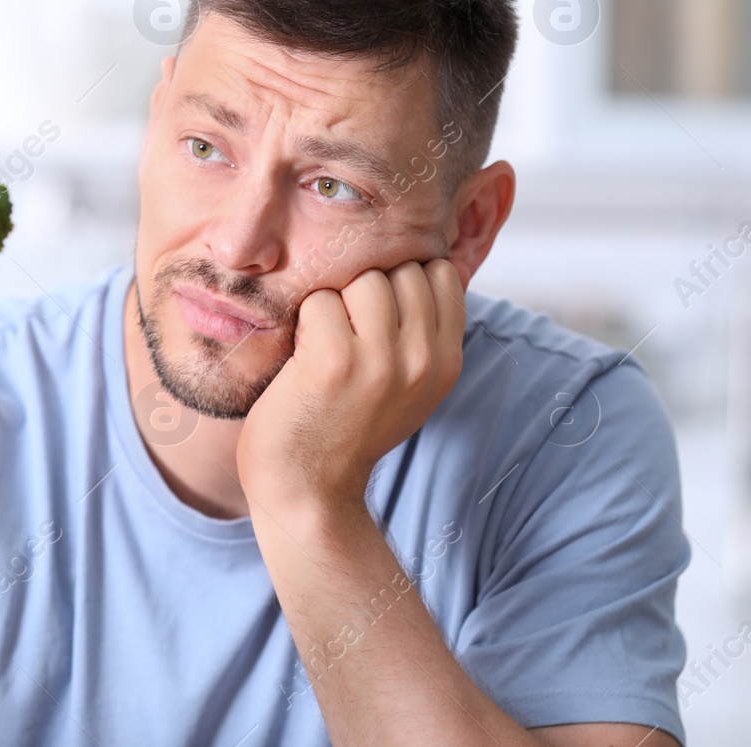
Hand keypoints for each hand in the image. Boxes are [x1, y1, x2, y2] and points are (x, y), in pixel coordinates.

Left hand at [237, 259, 464, 516]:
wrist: (308, 491)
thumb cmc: (348, 427)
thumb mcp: (410, 385)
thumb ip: (422, 332)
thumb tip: (420, 260)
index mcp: (447, 362)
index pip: (442, 272)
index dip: (405, 276)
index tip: (378, 307)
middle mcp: (423, 360)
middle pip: (402, 268)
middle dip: (368, 284)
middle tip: (346, 326)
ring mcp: (381, 360)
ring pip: (364, 278)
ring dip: (336, 298)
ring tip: (325, 339)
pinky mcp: (335, 361)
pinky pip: (320, 300)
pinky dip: (304, 320)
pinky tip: (302, 354)